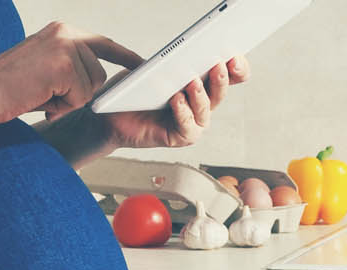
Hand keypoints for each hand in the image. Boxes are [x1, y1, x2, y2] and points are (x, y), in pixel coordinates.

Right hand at [0, 21, 141, 123]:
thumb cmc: (7, 87)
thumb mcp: (44, 68)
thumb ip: (70, 68)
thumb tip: (96, 85)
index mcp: (61, 31)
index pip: (103, 43)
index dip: (124, 56)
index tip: (142, 65)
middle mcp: (65, 33)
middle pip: (98, 74)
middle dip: (78, 94)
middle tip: (46, 95)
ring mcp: (65, 47)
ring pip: (90, 88)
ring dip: (68, 101)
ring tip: (40, 94)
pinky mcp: (63, 66)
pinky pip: (80, 98)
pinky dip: (61, 106)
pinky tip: (40, 98)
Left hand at [100, 56, 249, 148]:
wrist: (108, 115)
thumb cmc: (130, 90)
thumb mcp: (150, 68)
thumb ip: (170, 62)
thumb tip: (185, 55)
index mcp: (200, 83)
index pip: (229, 76)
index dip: (237, 68)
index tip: (235, 55)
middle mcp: (200, 104)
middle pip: (221, 92)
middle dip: (222, 78)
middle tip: (219, 64)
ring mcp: (192, 122)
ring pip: (206, 110)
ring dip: (200, 95)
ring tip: (192, 81)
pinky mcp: (179, 137)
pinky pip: (188, 128)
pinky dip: (183, 113)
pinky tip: (176, 100)